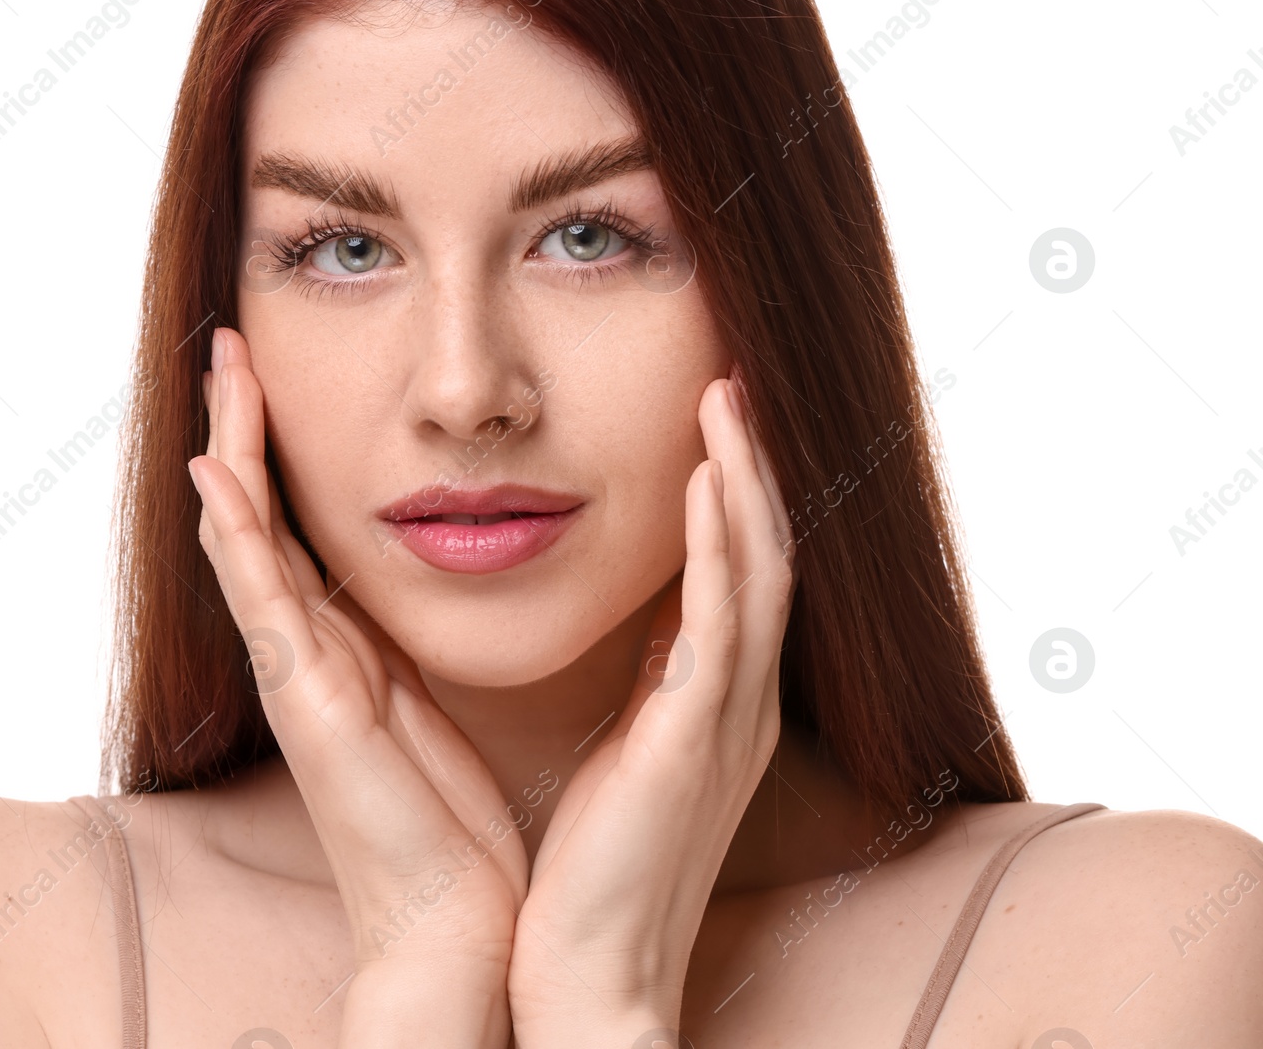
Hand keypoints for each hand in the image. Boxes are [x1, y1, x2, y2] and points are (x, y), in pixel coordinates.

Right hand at [189, 327, 524, 1043]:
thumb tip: (431, 582)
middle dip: (242, 430)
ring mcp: (296, 674)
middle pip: (256, 518)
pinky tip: (217, 474)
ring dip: (230, 453)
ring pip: (246, 541)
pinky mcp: (307, 702)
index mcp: (339, 648)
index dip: (279, 452)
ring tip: (223, 372)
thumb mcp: (432, 701)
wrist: (451, 918)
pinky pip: (262, 600)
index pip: (294, 529)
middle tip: (232, 345)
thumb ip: (412, 642)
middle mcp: (304, 651)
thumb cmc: (448, 818)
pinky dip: (236, 535)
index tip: (277, 374)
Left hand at [505, 373, 795, 1046]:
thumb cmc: (599, 868)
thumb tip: (648, 622)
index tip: (714, 420)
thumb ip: (650, 685)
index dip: (737, 495)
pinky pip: (718, 626)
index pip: (742, 576)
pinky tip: (710, 483)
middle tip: (735, 382)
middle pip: (765, 557)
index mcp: (717, 704)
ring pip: (756, 575)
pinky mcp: (692, 745)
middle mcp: (738, 704)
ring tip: (727, 400)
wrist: (592, 975)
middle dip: (753, 467)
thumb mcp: (630, 752)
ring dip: (746, 482)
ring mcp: (725, 723)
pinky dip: (720, 547)